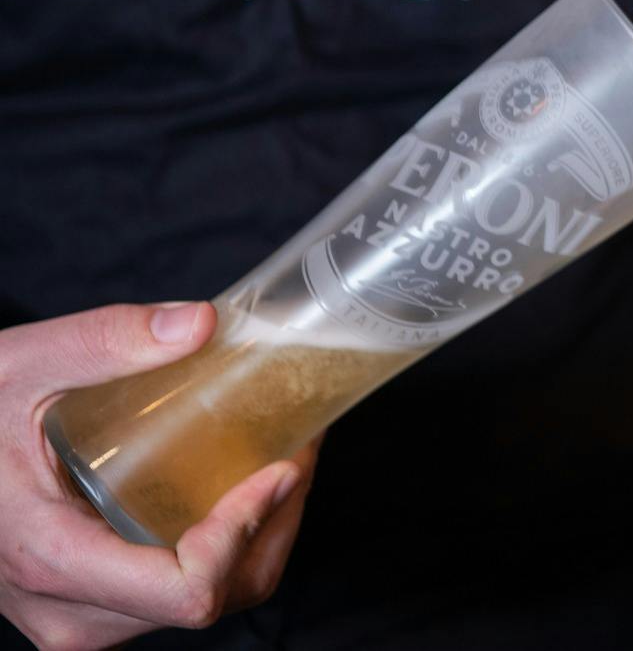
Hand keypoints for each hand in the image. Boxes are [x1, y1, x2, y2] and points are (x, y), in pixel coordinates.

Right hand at [0, 303, 318, 649]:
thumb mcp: (23, 364)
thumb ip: (105, 340)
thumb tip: (200, 324)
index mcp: (51, 558)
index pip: (184, 590)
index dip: (246, 533)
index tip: (277, 468)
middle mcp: (68, 611)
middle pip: (213, 598)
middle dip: (271, 523)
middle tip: (296, 450)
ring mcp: (78, 618)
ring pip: (206, 606)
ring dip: (258, 539)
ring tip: (278, 464)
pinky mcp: (90, 608)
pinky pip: (179, 597)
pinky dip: (226, 550)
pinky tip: (236, 489)